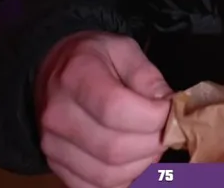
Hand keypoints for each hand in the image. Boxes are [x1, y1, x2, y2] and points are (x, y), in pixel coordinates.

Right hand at [36, 32, 171, 187]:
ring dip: (141, 165)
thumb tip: (170, 107)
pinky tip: (133, 161)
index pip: (116, 109)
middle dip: (153, 144)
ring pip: (107, 174)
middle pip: (114, 148)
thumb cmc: (93, 58)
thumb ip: (147, 76)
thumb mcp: (123, 49)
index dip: (153, 117)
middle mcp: (58, 113)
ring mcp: (53, 143)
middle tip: (166, 132)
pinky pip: (94, 187)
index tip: (169, 112)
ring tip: (151, 145)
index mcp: (76, 75)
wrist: (53, 71)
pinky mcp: (55, 164)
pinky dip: (121, 181)